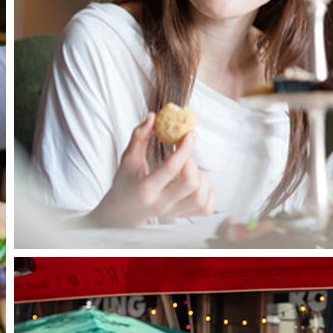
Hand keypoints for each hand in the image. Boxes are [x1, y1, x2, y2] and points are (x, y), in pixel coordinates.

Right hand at [87, 114, 214, 226]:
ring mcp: (173, 211)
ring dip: (201, 178)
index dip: (184, 148)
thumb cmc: (126, 182)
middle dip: (192, 163)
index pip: (171, 168)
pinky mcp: (182, 214)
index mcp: (146, 189)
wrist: (125, 209)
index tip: (189, 134)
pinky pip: (205, 207)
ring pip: (201, 195)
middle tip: (184, 157)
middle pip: (191, 183)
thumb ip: (139, 136)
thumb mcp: (128, 158)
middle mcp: (161, 203)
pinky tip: (196, 184)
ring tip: (188, 170)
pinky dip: (207, 193)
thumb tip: (153, 117)